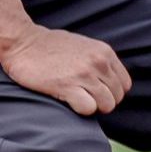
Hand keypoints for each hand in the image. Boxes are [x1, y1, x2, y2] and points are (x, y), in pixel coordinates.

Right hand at [1, 26, 132, 116]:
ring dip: (94, 107)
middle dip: (104, 102)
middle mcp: (99, 63)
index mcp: (105, 53)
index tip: (99, 94)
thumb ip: (100, 60)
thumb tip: (109, 78)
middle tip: (88, 99)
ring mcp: (84, 75)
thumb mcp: (86, 46)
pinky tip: (70, 102)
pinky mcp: (67, 86)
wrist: (24, 42)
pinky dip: (82, 109)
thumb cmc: (51, 45)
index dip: (113, 93)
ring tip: (80, 101)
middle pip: (117, 96)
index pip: (125, 84)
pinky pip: (88, 108)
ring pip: (106, 104)